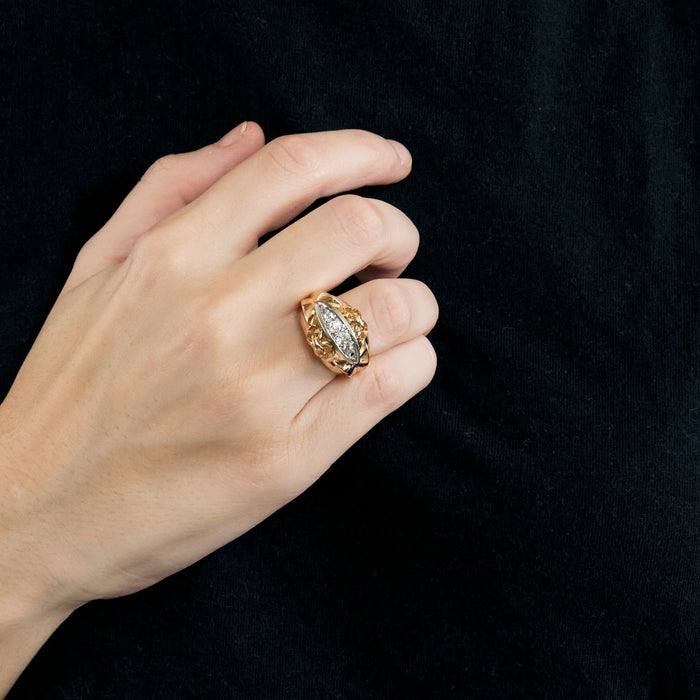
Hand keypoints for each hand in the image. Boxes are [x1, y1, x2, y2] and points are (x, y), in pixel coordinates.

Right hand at [0, 123, 437, 690]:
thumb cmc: (68, 390)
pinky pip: (391, 384)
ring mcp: (256, 387)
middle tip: (391, 256)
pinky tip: (393, 364)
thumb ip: (169, 190)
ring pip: (392, 307)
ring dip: (416, 301)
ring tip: (396, 315)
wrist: (37, 512)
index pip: (288, 168)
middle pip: (358, 227)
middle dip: (398, 232)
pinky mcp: (288, 456)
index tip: (392, 160)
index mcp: (169, 258)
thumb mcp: (97, 270)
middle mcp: (217, 312)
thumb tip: (250, 136)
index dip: (358, 151)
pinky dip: (414, 361)